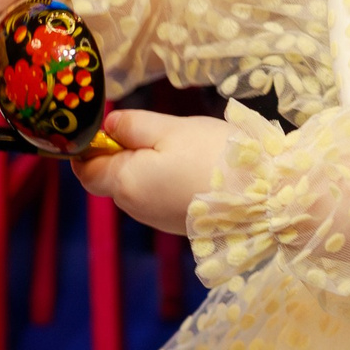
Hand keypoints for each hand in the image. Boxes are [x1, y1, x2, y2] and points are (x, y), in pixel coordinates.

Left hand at [75, 104, 229, 232]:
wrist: (264, 197)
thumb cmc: (213, 156)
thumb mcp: (171, 128)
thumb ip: (133, 125)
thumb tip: (107, 126)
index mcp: (125, 183)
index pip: (86, 170)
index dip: (90, 147)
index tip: (112, 127)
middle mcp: (134, 207)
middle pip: (112, 178)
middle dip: (124, 153)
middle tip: (157, 131)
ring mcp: (157, 219)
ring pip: (136, 187)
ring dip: (146, 166)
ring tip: (181, 148)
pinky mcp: (177, 223)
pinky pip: (157, 197)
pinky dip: (163, 180)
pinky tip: (191, 168)